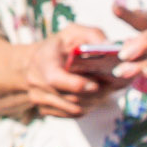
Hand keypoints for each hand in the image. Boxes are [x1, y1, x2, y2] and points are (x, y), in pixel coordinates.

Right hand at [1, 31, 126, 118]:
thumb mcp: (74, 32)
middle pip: (71, 97)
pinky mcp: (44, 110)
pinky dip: (87, 107)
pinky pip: (72, 114)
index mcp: (42, 61)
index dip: (78, 85)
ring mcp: (39, 98)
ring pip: (74, 109)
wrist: (35, 61)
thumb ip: (93, 36)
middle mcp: (36, 82)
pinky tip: (92, 95)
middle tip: (111, 86)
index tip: (96, 84)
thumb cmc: (59, 46)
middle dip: (95, 94)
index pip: (55, 79)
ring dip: (94, 102)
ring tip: (104, 90)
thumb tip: (109, 48)